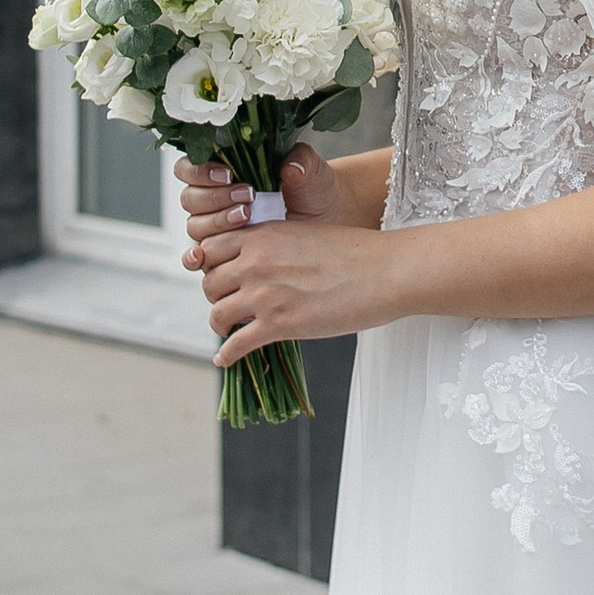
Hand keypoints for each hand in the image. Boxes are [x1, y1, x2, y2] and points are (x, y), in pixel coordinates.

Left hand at [175, 148, 380, 364]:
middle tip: (229, 304)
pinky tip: (225, 359)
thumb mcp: (305, 236)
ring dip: (220, 324)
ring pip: (216, 313)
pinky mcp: (278, 324)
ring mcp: (264, 293)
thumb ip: (276, 248)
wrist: (384, 272)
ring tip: (228, 330)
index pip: (211, 248)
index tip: (221, 276)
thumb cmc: (355, 253)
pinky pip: (236, 344)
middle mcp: (256, 261)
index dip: (212, 264)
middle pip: (209, 282)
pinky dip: (226, 355)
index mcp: (263, 235)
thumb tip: (264, 266)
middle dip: (216, 296)